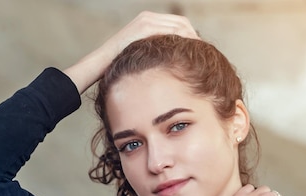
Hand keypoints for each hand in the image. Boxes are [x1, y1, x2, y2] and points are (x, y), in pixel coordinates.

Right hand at [64, 11, 197, 93]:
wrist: (99, 66)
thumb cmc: (120, 68)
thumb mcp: (141, 59)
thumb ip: (156, 56)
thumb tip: (174, 67)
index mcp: (148, 22)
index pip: (179, 25)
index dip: (192, 38)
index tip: (201, 53)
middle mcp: (148, 18)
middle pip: (182, 23)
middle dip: (195, 38)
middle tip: (206, 54)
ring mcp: (145, 21)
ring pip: (179, 26)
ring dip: (192, 39)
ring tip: (201, 56)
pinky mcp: (143, 27)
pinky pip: (169, 31)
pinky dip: (182, 40)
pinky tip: (189, 53)